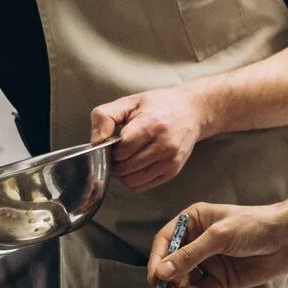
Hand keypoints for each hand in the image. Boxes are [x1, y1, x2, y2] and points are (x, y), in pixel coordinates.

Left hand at [89, 86, 207, 191]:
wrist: (191, 111)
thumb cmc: (158, 105)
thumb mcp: (129, 102)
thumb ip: (105, 117)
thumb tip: (96, 142)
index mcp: (151, 124)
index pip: (122, 149)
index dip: (111, 148)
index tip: (112, 142)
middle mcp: (164, 145)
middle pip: (126, 167)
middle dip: (114, 162)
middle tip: (115, 152)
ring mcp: (170, 160)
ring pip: (132, 180)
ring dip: (122, 174)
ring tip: (123, 160)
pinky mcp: (173, 171)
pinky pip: (143, 186)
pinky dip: (132, 181)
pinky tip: (133, 167)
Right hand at [147, 203, 287, 287]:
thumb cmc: (256, 226)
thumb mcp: (219, 237)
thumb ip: (190, 256)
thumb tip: (161, 272)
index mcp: (194, 221)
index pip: (165, 241)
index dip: (157, 260)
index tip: (154, 278)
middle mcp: (197, 242)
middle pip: (171, 265)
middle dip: (165, 282)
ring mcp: (209, 262)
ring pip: (183, 281)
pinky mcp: (220, 279)